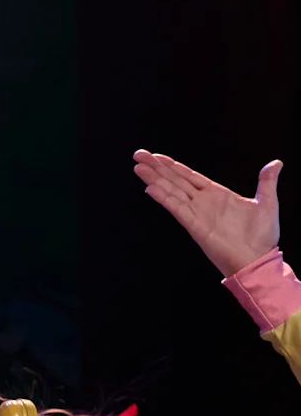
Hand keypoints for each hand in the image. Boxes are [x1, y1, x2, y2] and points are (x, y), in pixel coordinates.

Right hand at [133, 149, 281, 273]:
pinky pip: (177, 208)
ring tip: (138, 167)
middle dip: (157, 167)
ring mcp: (197, 213)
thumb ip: (266, 182)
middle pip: (175, 180)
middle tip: (139, 155)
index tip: (157, 157)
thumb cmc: (263, 236)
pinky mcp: (195, 226)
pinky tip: (151, 188)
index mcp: (217, 195)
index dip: (173, 166)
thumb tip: (276, 163)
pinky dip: (164, 198)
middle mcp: (203, 203)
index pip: (190, 176)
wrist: (259, 260)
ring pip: (172, 191)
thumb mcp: (267, 202)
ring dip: (155, 179)